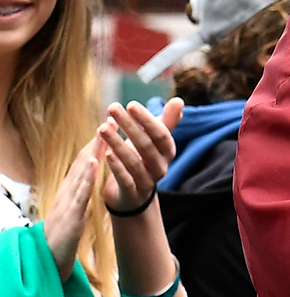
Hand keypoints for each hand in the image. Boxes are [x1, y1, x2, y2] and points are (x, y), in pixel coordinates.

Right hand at [43, 139, 98, 280]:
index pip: (85, 163)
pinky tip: (93, 162)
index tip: (110, 126)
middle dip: (97, 141)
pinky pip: (78, 193)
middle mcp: (68, 192)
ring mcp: (67, 202)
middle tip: (111, 120)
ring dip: (92, 152)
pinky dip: (85, 177)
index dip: (97, 144)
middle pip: (82, 162)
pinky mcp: (70, 215)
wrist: (47, 259)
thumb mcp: (75, 211)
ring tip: (104, 134)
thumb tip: (92, 179)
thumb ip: (82, 194)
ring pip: (80, 173)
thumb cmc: (62, 235)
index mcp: (71, 192)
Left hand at [99, 98, 182, 215]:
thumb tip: (179, 101)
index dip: (147, 120)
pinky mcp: (132, 194)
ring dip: (117, 143)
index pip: (161, 134)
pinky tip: (106, 153)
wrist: (133, 195)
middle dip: (129, 125)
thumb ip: (166, 122)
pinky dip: (116, 166)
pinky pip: (125, 179)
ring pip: (133, 162)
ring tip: (102, 127)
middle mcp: (161, 167)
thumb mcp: (154, 141)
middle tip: (112, 107)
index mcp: (167, 152)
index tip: (131, 104)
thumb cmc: (143, 160)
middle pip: (146, 145)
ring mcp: (147, 182)